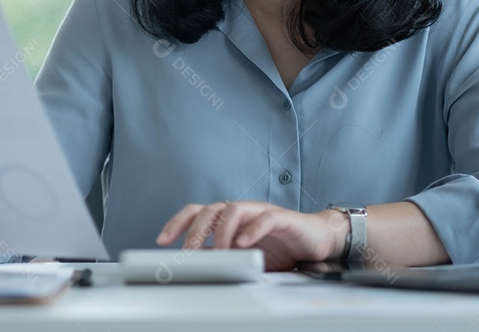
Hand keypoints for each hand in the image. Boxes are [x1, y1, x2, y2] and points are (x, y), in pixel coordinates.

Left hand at [156, 200, 346, 270]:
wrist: (317, 240)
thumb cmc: (280, 248)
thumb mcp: (245, 257)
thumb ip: (223, 259)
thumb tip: (196, 269)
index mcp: (229, 218)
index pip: (197, 212)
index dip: (178, 223)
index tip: (161, 241)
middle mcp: (241, 211)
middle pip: (210, 210)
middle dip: (195, 231)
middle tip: (188, 253)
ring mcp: (260, 211)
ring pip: (234, 209)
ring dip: (222, 231)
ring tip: (219, 253)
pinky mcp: (283, 217)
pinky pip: (265, 218)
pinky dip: (253, 229)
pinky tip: (244, 243)